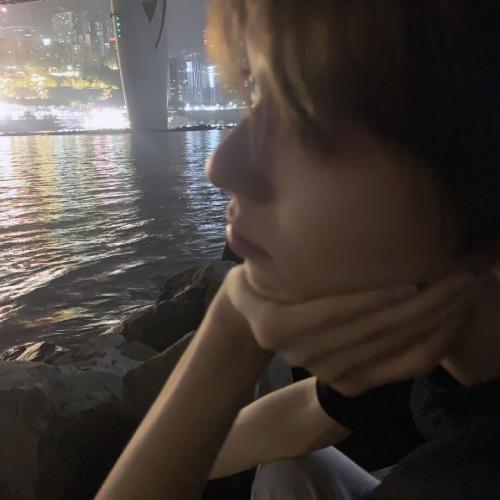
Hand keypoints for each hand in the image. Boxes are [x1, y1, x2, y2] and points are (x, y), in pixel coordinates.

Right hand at [224, 266, 479, 395]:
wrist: (257, 325)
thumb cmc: (257, 284)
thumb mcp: (250, 267)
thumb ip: (256, 250)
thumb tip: (250, 222)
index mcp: (275, 325)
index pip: (331, 312)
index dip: (370, 298)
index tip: (410, 279)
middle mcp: (301, 354)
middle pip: (367, 332)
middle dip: (415, 307)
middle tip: (454, 279)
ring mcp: (326, 372)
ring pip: (388, 351)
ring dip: (429, 323)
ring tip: (459, 294)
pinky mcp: (347, 383)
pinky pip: (397, 369)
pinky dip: (426, 346)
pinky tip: (448, 322)